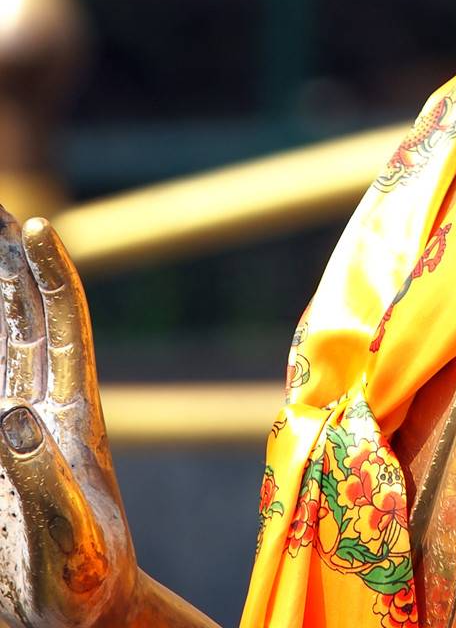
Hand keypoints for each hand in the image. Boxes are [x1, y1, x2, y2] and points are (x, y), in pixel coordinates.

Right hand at [0, 208, 136, 627]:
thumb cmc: (85, 589)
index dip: (51, 276)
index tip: (35, 228)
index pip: (63, 328)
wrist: (75, 621)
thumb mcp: (74, 544)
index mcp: (76, 416)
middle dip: (10, 262)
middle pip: (26, 316)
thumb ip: (45, 486)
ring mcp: (17, 428)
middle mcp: (46, 408)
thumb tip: (12, 422)